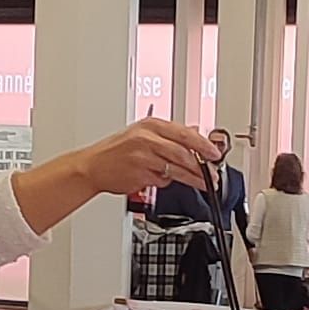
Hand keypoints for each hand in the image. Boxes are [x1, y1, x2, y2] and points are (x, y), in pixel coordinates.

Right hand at [77, 119, 220, 193]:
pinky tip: (161, 180)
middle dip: (201, 166)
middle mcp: (147, 139)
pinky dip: (165, 182)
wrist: (93, 166)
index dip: (203, 145)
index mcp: (151, 125)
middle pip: (183, 153)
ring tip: (203, 184)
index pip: (185, 134)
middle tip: (212, 175)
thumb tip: (194, 133)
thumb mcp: (142, 134)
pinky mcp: (139, 174)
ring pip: (176, 169)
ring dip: (192, 179)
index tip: (215, 154)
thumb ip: (169, 135)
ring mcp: (143, 157)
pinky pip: (162, 181)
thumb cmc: (116, 151)